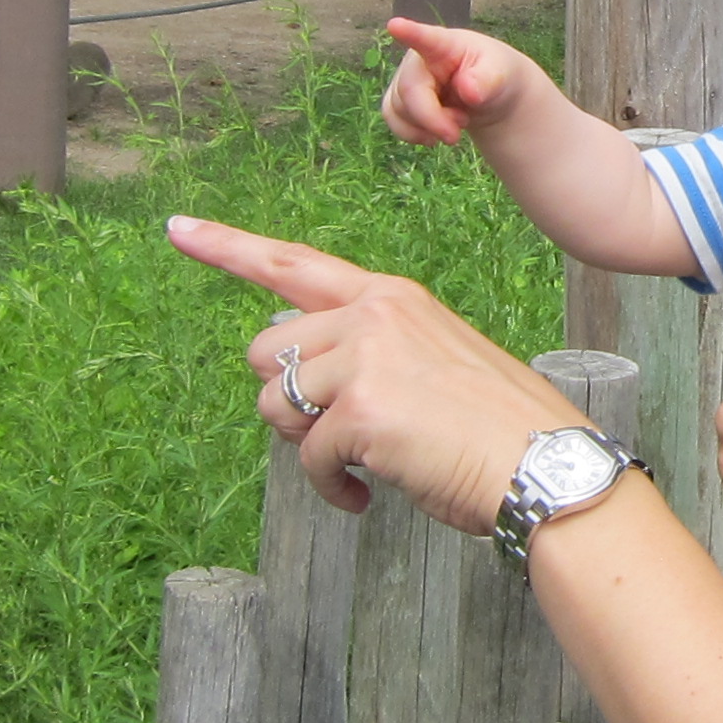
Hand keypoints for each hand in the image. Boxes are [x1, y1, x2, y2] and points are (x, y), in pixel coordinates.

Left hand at [167, 213, 561, 524]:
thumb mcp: (432, 363)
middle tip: (337, 432)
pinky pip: (308, 457)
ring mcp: (365, 359)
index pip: (292, 263)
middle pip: (264, 350)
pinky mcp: (359, 411)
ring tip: (358, 461)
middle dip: (285, 401)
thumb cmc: (496, 428)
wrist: (544, 464)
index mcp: (391, 297)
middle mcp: (373, 314)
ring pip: (274, 404)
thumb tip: (296, 385)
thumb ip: (366, 354)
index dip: (227, 247)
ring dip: (306, 445)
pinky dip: (331, 485)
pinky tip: (365, 495)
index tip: (177, 228)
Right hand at [381, 19, 538, 146]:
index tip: (395, 25)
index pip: (426, 38)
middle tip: (456, 135)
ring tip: (456, 122)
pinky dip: (413, 134)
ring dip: (428, 127)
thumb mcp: (500, 75)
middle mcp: (418, 58)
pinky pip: (393, 121)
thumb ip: (486, 81)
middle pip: (409, 91)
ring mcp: (405, 78)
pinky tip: (433, 135)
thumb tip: (467, 90)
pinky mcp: (398, 99)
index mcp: (446, 44)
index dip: (409, 33)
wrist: (488, 96)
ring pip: (399, 110)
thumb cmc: (494, 74)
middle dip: (432, 119)